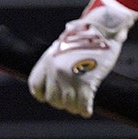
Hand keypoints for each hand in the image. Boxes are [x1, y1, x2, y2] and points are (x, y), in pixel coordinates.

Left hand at [28, 0, 137, 116]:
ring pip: (67, 105)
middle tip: (72, 99)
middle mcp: (55, 70)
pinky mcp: (86, 83)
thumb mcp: (62, 45)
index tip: (50, 97)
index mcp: (47, 59)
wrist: (102, 28)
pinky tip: (88, 110)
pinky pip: (82, 106)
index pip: (35, 86)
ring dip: (74, 107)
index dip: (43, 95)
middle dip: (62, 102)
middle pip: (52, 99)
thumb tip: (54, 79)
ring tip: (81, 104)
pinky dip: (85, 110)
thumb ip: (55, 62)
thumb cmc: (84, 36)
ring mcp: (69, 78)